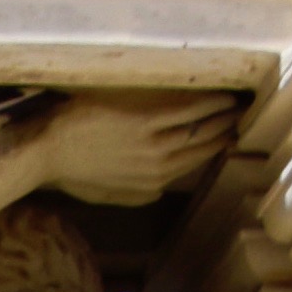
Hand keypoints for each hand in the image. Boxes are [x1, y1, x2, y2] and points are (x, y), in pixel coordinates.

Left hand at [35, 90, 240, 207]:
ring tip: (238, 104)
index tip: (228, 138)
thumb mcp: (105, 194)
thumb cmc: (72, 171)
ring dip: (224, 116)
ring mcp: (153, 144)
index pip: (192, 165)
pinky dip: (210, 103)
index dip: (213, 151)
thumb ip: (134, 195)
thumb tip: (158, 193)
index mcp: (148, 184)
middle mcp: (157, 167)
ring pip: (200, 129)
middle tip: (242, 116)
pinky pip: (188, 111)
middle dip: (224, 131)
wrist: (48, 151)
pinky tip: (223, 96)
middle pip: (202, 147)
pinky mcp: (146, 122)